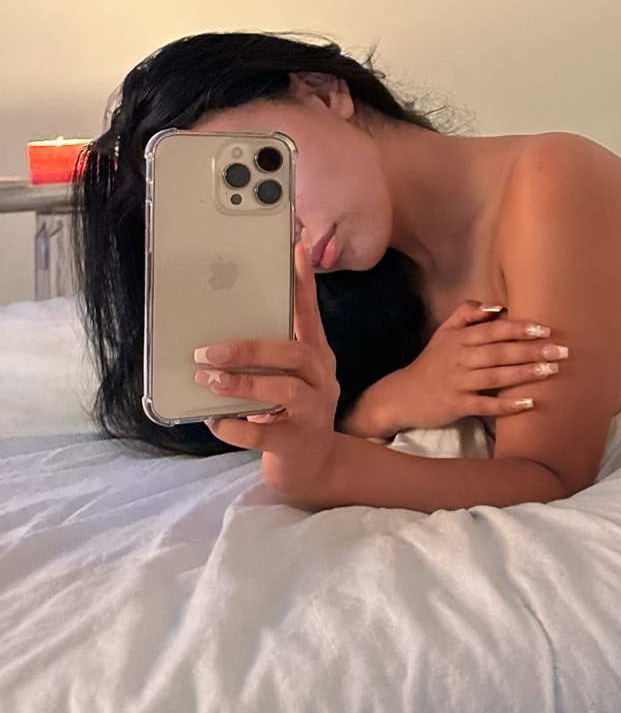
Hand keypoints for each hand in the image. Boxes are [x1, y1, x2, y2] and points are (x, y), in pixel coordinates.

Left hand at [198, 238, 341, 504]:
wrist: (313, 467)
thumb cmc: (290, 413)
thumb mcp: (286, 378)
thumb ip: (267, 355)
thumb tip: (219, 331)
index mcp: (316, 355)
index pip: (310, 312)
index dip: (303, 280)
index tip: (296, 245)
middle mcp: (320, 378)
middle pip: (293, 353)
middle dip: (249, 348)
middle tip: (208, 349)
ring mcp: (312, 411)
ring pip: (282, 389)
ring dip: (241, 383)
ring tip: (207, 379)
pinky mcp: (296, 441)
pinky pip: (261, 432)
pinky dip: (232, 426)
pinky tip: (213, 420)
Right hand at [338, 301, 568, 441]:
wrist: (400, 395)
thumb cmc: (430, 363)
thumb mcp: (443, 333)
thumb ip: (466, 314)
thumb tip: (495, 306)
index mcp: (460, 339)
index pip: (494, 330)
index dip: (519, 329)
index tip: (545, 329)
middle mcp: (460, 358)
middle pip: (500, 352)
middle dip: (532, 350)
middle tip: (561, 351)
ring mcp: (458, 382)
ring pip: (496, 376)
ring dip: (525, 373)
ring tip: (551, 371)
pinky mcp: (456, 405)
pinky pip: (485, 405)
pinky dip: (507, 405)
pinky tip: (529, 404)